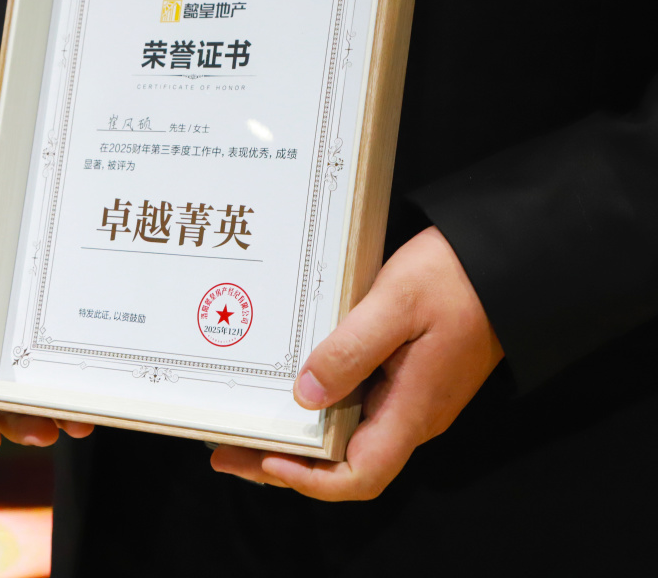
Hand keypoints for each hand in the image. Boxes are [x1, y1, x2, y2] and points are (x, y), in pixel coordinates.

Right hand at [0, 195, 93, 451]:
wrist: (20, 201)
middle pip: (2, 400)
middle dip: (20, 424)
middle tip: (45, 435)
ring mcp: (28, 340)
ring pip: (35, 389)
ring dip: (52, 414)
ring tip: (75, 426)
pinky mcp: (58, 328)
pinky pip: (64, 364)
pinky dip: (74, 385)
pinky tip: (90, 399)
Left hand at [211, 227, 502, 499]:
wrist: (508, 258)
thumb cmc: (457, 277)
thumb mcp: (395, 305)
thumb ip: (351, 352)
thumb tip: (307, 396)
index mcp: (412, 409)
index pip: (360, 476)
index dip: (309, 479)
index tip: (266, 459)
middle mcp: (412, 415)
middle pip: (343, 463)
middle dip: (284, 464)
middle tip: (228, 452)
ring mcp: (412, 397)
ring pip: (348, 437)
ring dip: (299, 438)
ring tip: (249, 426)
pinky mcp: (408, 376)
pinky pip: (358, 408)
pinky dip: (319, 410)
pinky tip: (292, 391)